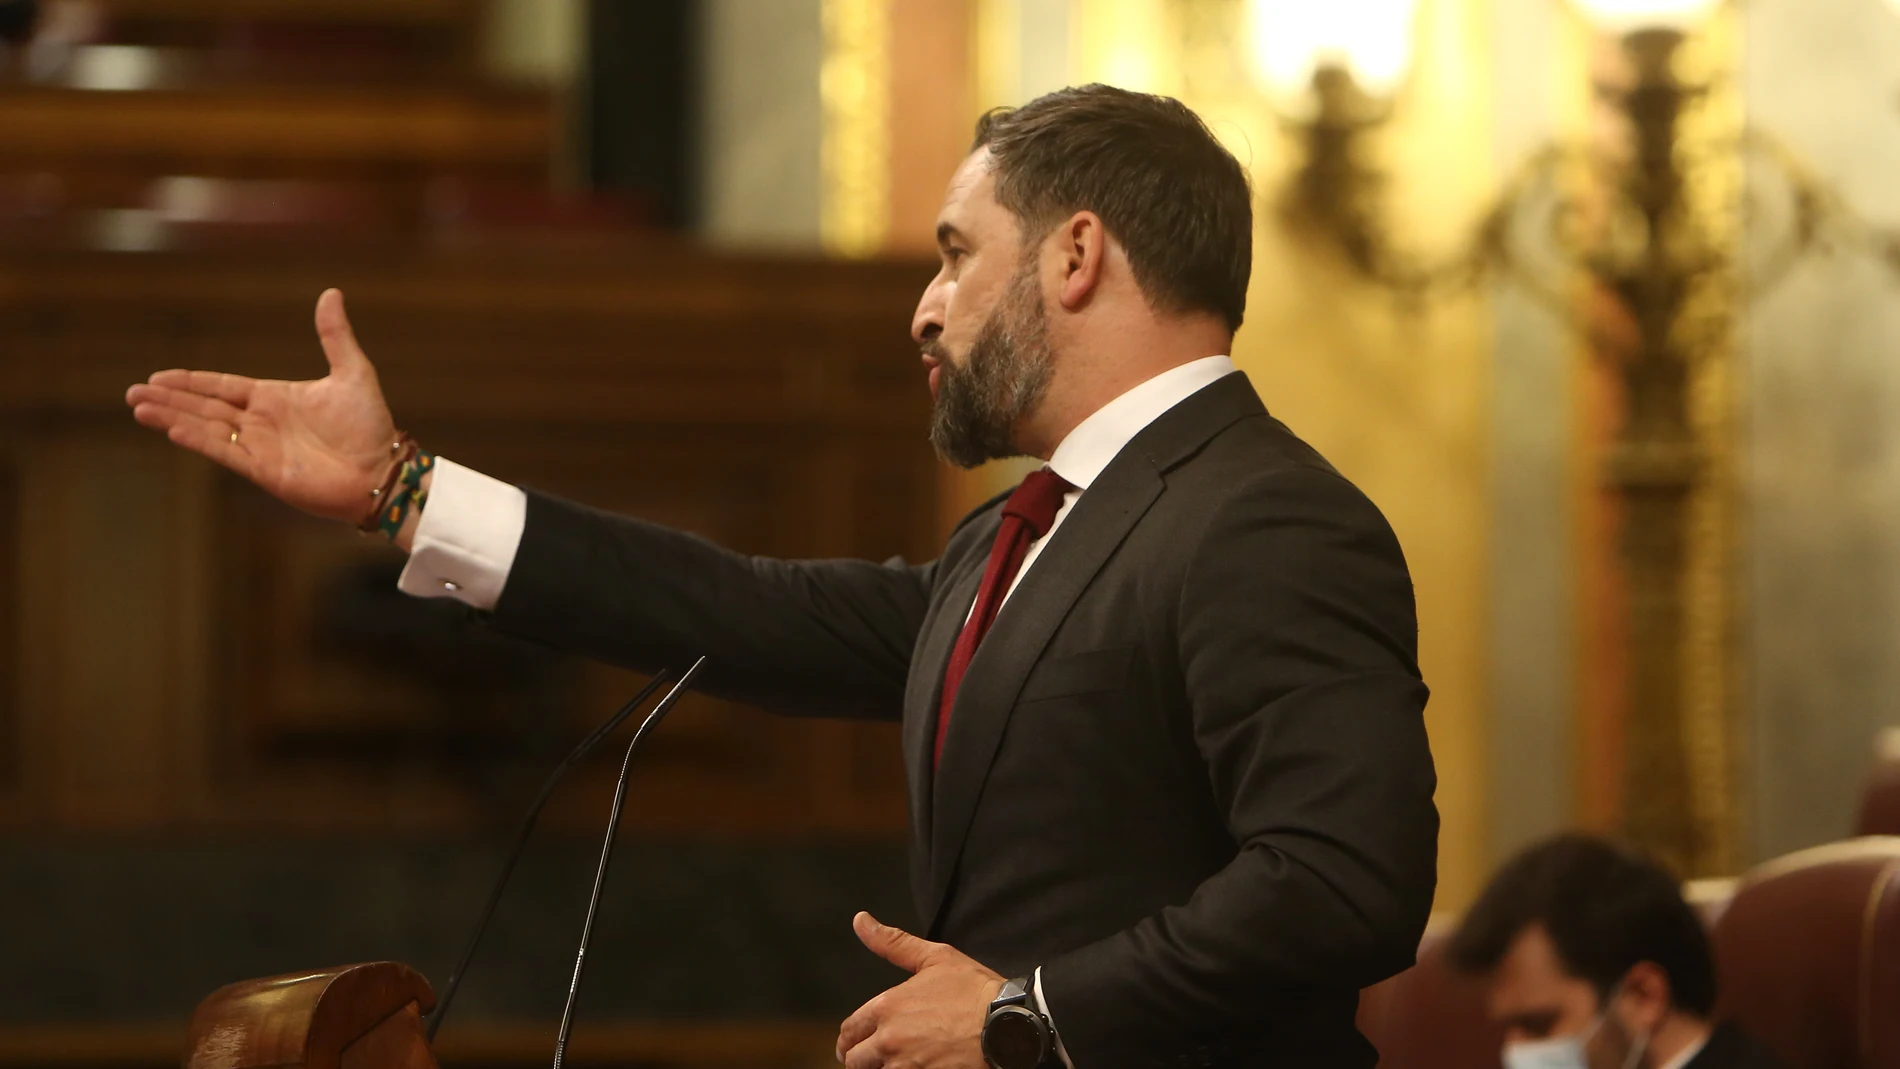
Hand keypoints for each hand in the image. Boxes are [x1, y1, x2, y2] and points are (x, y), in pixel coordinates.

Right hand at [125, 288, 401, 524]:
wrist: (382, 470)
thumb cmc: (370, 425)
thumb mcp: (353, 373)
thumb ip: (336, 336)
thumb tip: (331, 293)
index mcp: (275, 398)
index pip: (223, 386)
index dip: (192, 381)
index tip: (160, 375)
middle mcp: (261, 422)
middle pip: (205, 406)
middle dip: (170, 398)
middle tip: (133, 391)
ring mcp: (260, 446)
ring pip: (206, 428)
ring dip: (173, 418)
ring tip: (139, 408)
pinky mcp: (264, 470)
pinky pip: (224, 452)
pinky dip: (199, 441)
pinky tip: (173, 430)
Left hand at [836, 911, 1003, 1068]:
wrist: (1006, 1023)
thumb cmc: (974, 991)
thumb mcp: (934, 957)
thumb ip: (892, 943)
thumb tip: (861, 921)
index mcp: (887, 1007)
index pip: (850, 1030)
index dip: (849, 1037)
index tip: (854, 1042)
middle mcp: (890, 1040)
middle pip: (855, 1060)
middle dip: (861, 1058)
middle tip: (872, 1058)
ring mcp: (906, 1066)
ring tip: (893, 1064)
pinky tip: (913, 1068)